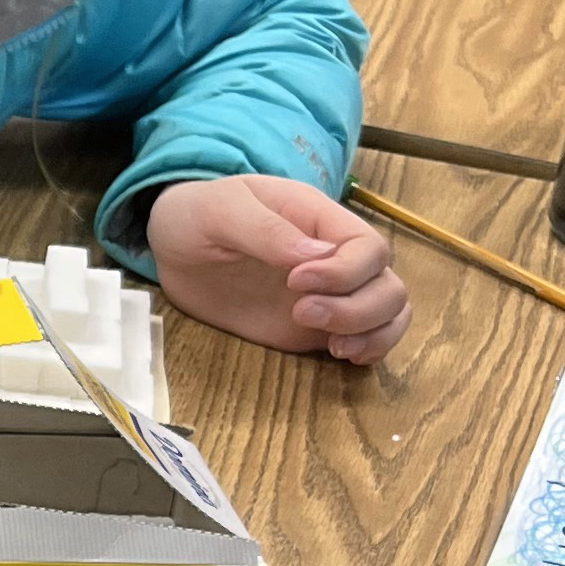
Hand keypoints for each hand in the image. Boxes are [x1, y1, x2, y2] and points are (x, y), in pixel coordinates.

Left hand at [147, 175, 411, 365]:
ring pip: (389, 310)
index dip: (346, 271)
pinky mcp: (318, 325)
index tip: (296, 282)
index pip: (367, 247)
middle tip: (300, 314)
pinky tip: (343, 354)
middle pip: (387, 284)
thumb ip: (265, 230)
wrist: (175, 247)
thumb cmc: (198, 216)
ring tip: (332, 345)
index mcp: (318, 218)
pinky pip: (370, 335)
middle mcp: (336, 256)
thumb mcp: (220, 211)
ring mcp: (331, 292)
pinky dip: (372, 347)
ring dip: (372, 330)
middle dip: (357, 308)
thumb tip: (317, 255)